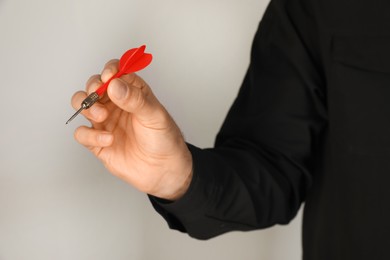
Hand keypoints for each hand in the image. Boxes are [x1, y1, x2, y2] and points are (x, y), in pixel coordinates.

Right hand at [71, 59, 192, 199]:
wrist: (164, 170)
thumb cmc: (164, 139)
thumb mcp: (154, 116)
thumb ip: (135, 99)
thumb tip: (114, 84)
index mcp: (132, 92)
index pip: (116, 71)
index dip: (109, 70)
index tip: (108, 76)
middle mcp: (116, 104)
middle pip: (94, 86)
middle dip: (92, 88)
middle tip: (98, 95)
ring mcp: (105, 122)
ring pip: (82, 105)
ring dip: (86, 107)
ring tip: (102, 116)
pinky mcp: (98, 141)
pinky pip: (82, 133)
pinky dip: (90, 135)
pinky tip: (109, 139)